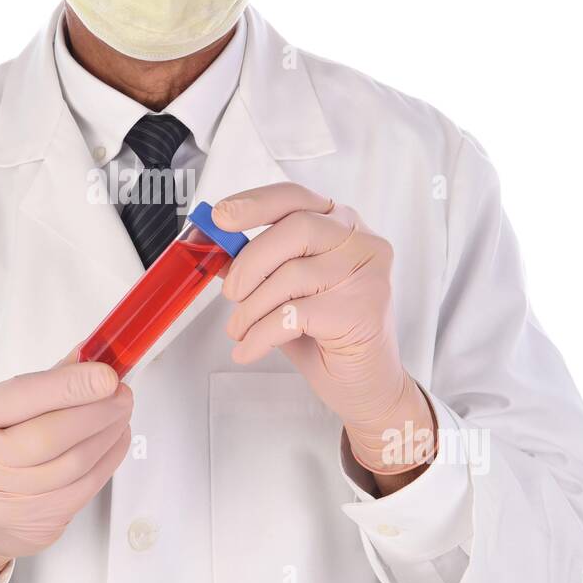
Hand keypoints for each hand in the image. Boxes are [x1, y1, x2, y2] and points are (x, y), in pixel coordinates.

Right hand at [0, 352, 132, 582]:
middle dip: (96, 411)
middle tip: (122, 394)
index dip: (70, 386)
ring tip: (121, 414)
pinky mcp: (35, 521)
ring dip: (108, 434)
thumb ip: (47, 381)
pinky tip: (115, 441)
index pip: (22, 397)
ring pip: (72, 465)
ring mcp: (5, 498)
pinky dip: (108, 460)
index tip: (107, 375)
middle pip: (49, 436)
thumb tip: (94, 352)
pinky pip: (83, 489)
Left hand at [213, 183, 435, 477]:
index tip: (220, 217)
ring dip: (252, 308)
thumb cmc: (326, 334)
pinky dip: (261, 334)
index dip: (254, 203)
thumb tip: (215, 247)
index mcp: (340, 225)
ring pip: (293, 275)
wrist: (367, 385)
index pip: (295, 198)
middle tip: (230, 294)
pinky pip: (295, 314)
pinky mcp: (363, 310)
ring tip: (240, 329)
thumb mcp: (284, 293)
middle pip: (296, 229)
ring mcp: (367, 275)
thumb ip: (257, 266)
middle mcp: (361, 241)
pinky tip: (249, 348)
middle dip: (251, 262)